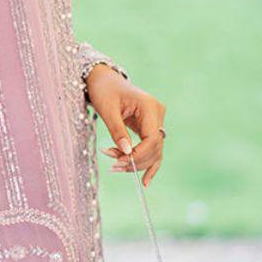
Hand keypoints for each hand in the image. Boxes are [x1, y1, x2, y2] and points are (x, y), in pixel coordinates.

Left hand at [85, 65, 165, 187]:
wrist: (104, 80)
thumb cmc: (104, 91)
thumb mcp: (107, 110)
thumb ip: (117, 131)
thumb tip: (126, 153)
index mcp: (149, 106)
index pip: (152, 138)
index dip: (138, 155)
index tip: (119, 162)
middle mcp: (157, 113)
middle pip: (154, 147)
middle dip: (135, 160)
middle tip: (113, 166)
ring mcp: (156, 120)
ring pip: (154, 150)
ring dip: (136, 162)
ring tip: (115, 166)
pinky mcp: (150, 127)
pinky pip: (153, 148)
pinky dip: (148, 163)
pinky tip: (145, 181)